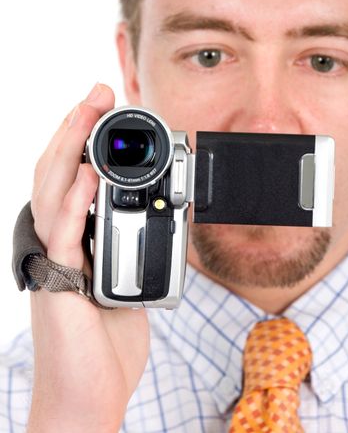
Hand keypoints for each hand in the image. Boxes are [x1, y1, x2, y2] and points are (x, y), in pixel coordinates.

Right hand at [28, 85, 149, 432]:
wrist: (89, 396)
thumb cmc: (105, 343)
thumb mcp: (124, 280)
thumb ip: (128, 247)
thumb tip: (155, 218)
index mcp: (71, 238)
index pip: (71, 175)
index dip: (83, 138)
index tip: (104, 108)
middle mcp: (54, 242)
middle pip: (57, 170)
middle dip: (77, 126)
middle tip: (98, 91)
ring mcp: (52, 260)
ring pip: (53, 191)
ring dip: (71, 147)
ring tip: (89, 111)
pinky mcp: (57, 284)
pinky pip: (63, 235)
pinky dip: (75, 202)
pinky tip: (89, 176)